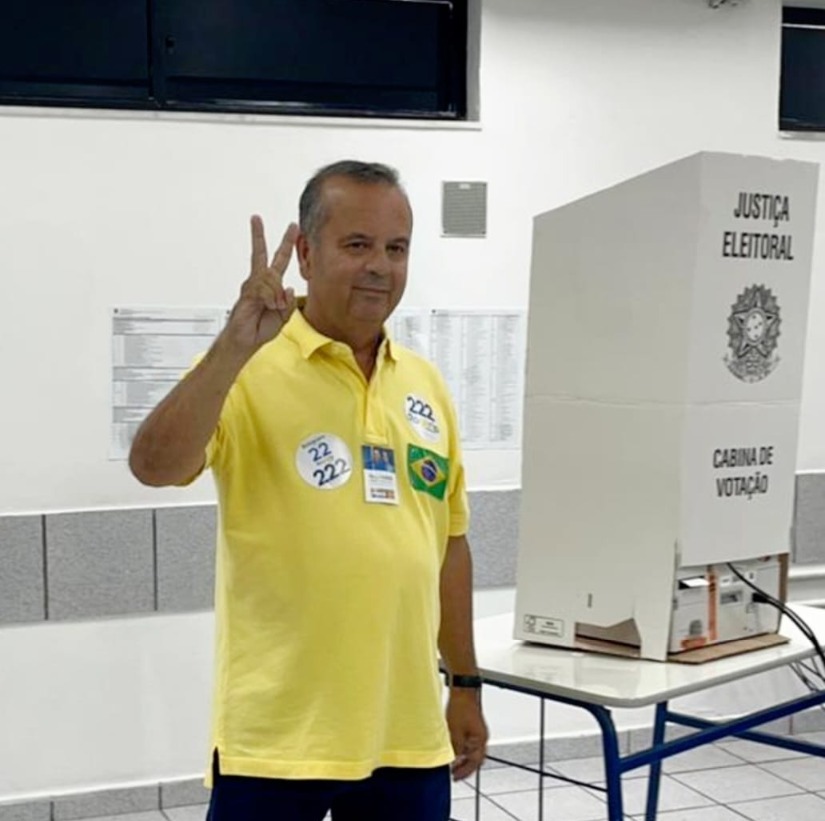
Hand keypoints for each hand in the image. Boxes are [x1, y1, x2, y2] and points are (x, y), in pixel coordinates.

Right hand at [222, 216, 298, 356]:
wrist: (245, 342)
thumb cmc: (260, 330)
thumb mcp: (283, 318)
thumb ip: (288, 303)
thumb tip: (288, 288)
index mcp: (270, 287)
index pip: (278, 261)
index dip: (286, 245)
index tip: (293, 229)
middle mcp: (259, 283)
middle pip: (264, 255)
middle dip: (267, 237)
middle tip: (271, 221)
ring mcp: (251, 286)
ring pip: (271, 278)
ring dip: (276, 294)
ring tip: (273, 307)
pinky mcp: (247, 292)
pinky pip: (264, 288)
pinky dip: (270, 298)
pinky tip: (269, 306)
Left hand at [446, 690, 487, 780]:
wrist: (462, 690)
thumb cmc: (461, 707)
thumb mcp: (455, 732)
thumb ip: (455, 749)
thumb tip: (453, 761)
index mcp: (480, 740)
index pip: (475, 763)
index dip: (464, 772)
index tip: (455, 777)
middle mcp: (481, 737)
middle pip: (475, 758)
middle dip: (464, 767)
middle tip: (453, 773)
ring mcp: (477, 731)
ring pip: (471, 750)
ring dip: (462, 758)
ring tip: (451, 762)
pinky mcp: (472, 725)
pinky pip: (468, 742)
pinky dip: (461, 748)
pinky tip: (452, 748)